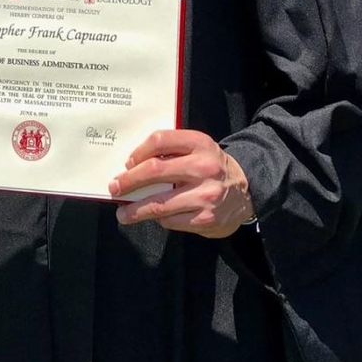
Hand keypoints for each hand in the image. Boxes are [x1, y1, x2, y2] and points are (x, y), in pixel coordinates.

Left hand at [110, 129, 254, 237]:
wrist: (247, 190)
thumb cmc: (212, 167)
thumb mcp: (198, 149)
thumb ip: (172, 151)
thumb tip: (132, 166)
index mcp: (200, 143)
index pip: (160, 140)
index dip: (138, 151)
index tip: (127, 163)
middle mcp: (204, 167)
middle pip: (154, 171)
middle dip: (128, 181)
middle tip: (114, 187)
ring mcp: (206, 195)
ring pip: (158, 204)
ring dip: (135, 210)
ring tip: (123, 214)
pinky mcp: (206, 219)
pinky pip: (171, 221)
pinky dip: (159, 219)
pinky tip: (156, 217)